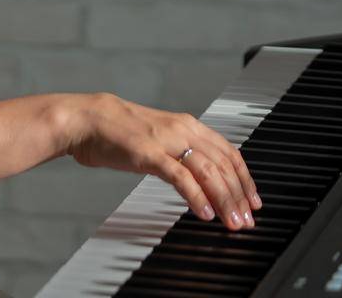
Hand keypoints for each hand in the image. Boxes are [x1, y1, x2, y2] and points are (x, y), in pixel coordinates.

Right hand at [61, 92, 260, 230]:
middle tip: (246, 220)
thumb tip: (202, 176)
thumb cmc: (120, 131)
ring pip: (208, 171)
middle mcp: (182, 130)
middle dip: (239, 195)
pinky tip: (204, 212)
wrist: (88, 119)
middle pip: (223, 164)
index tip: (252, 201)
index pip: (229, 152)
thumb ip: (181, 152)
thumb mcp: (160, 138)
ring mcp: (166, 141)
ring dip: (224, 199)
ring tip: (231, 221)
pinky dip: (196, 196)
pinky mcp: (149, 154)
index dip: (244, 178)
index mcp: (188, 125)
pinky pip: (180, 176)